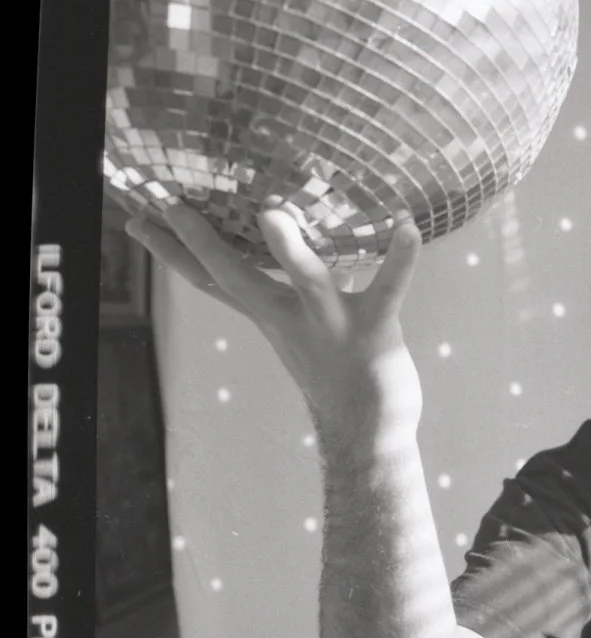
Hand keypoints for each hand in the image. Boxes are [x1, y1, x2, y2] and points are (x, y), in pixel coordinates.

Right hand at [124, 197, 423, 435]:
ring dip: (290, 250)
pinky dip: (399, 259)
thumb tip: (268, 238)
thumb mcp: (291, 323)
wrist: (367, 431)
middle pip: (237, 276)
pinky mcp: (374, 329)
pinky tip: (407, 228)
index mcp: (267, 311)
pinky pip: (389, 288)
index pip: (210, 278)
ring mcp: (330, 322)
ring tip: (271, 213)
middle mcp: (290, 316)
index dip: (171, 251)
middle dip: (203, 242)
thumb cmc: (332, 366)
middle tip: (172, 206)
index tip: (137, 218)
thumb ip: (279, 281)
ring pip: (307, 281)